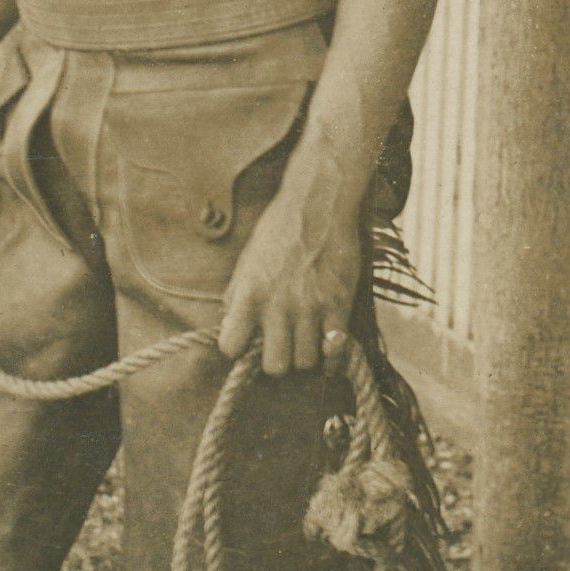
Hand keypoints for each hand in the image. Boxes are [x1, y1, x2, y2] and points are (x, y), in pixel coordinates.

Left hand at [217, 156, 365, 375]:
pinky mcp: (339, 305)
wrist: (319, 204)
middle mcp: (278, 306)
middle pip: (274, 366)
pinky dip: (332, 358)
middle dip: (276, 360)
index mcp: (248, 295)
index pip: (230, 346)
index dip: (238, 348)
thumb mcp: (247, 260)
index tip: (246, 342)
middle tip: (281, 347)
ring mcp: (310, 308)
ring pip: (305, 362)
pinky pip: (336, 350)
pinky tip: (329, 351)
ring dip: (304, 356)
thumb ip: (237, 295)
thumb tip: (230, 326)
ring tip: (305, 342)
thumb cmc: (280, 229)